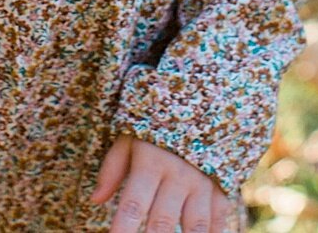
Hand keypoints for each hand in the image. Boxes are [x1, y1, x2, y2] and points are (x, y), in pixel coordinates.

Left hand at [91, 135, 239, 232]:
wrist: (202, 98)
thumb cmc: (156, 123)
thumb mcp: (129, 135)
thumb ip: (113, 168)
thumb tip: (95, 200)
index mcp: (151, 162)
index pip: (133, 204)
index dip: (123, 228)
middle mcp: (178, 174)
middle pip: (163, 220)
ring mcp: (203, 182)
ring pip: (195, 225)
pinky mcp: (222, 186)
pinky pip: (220, 218)